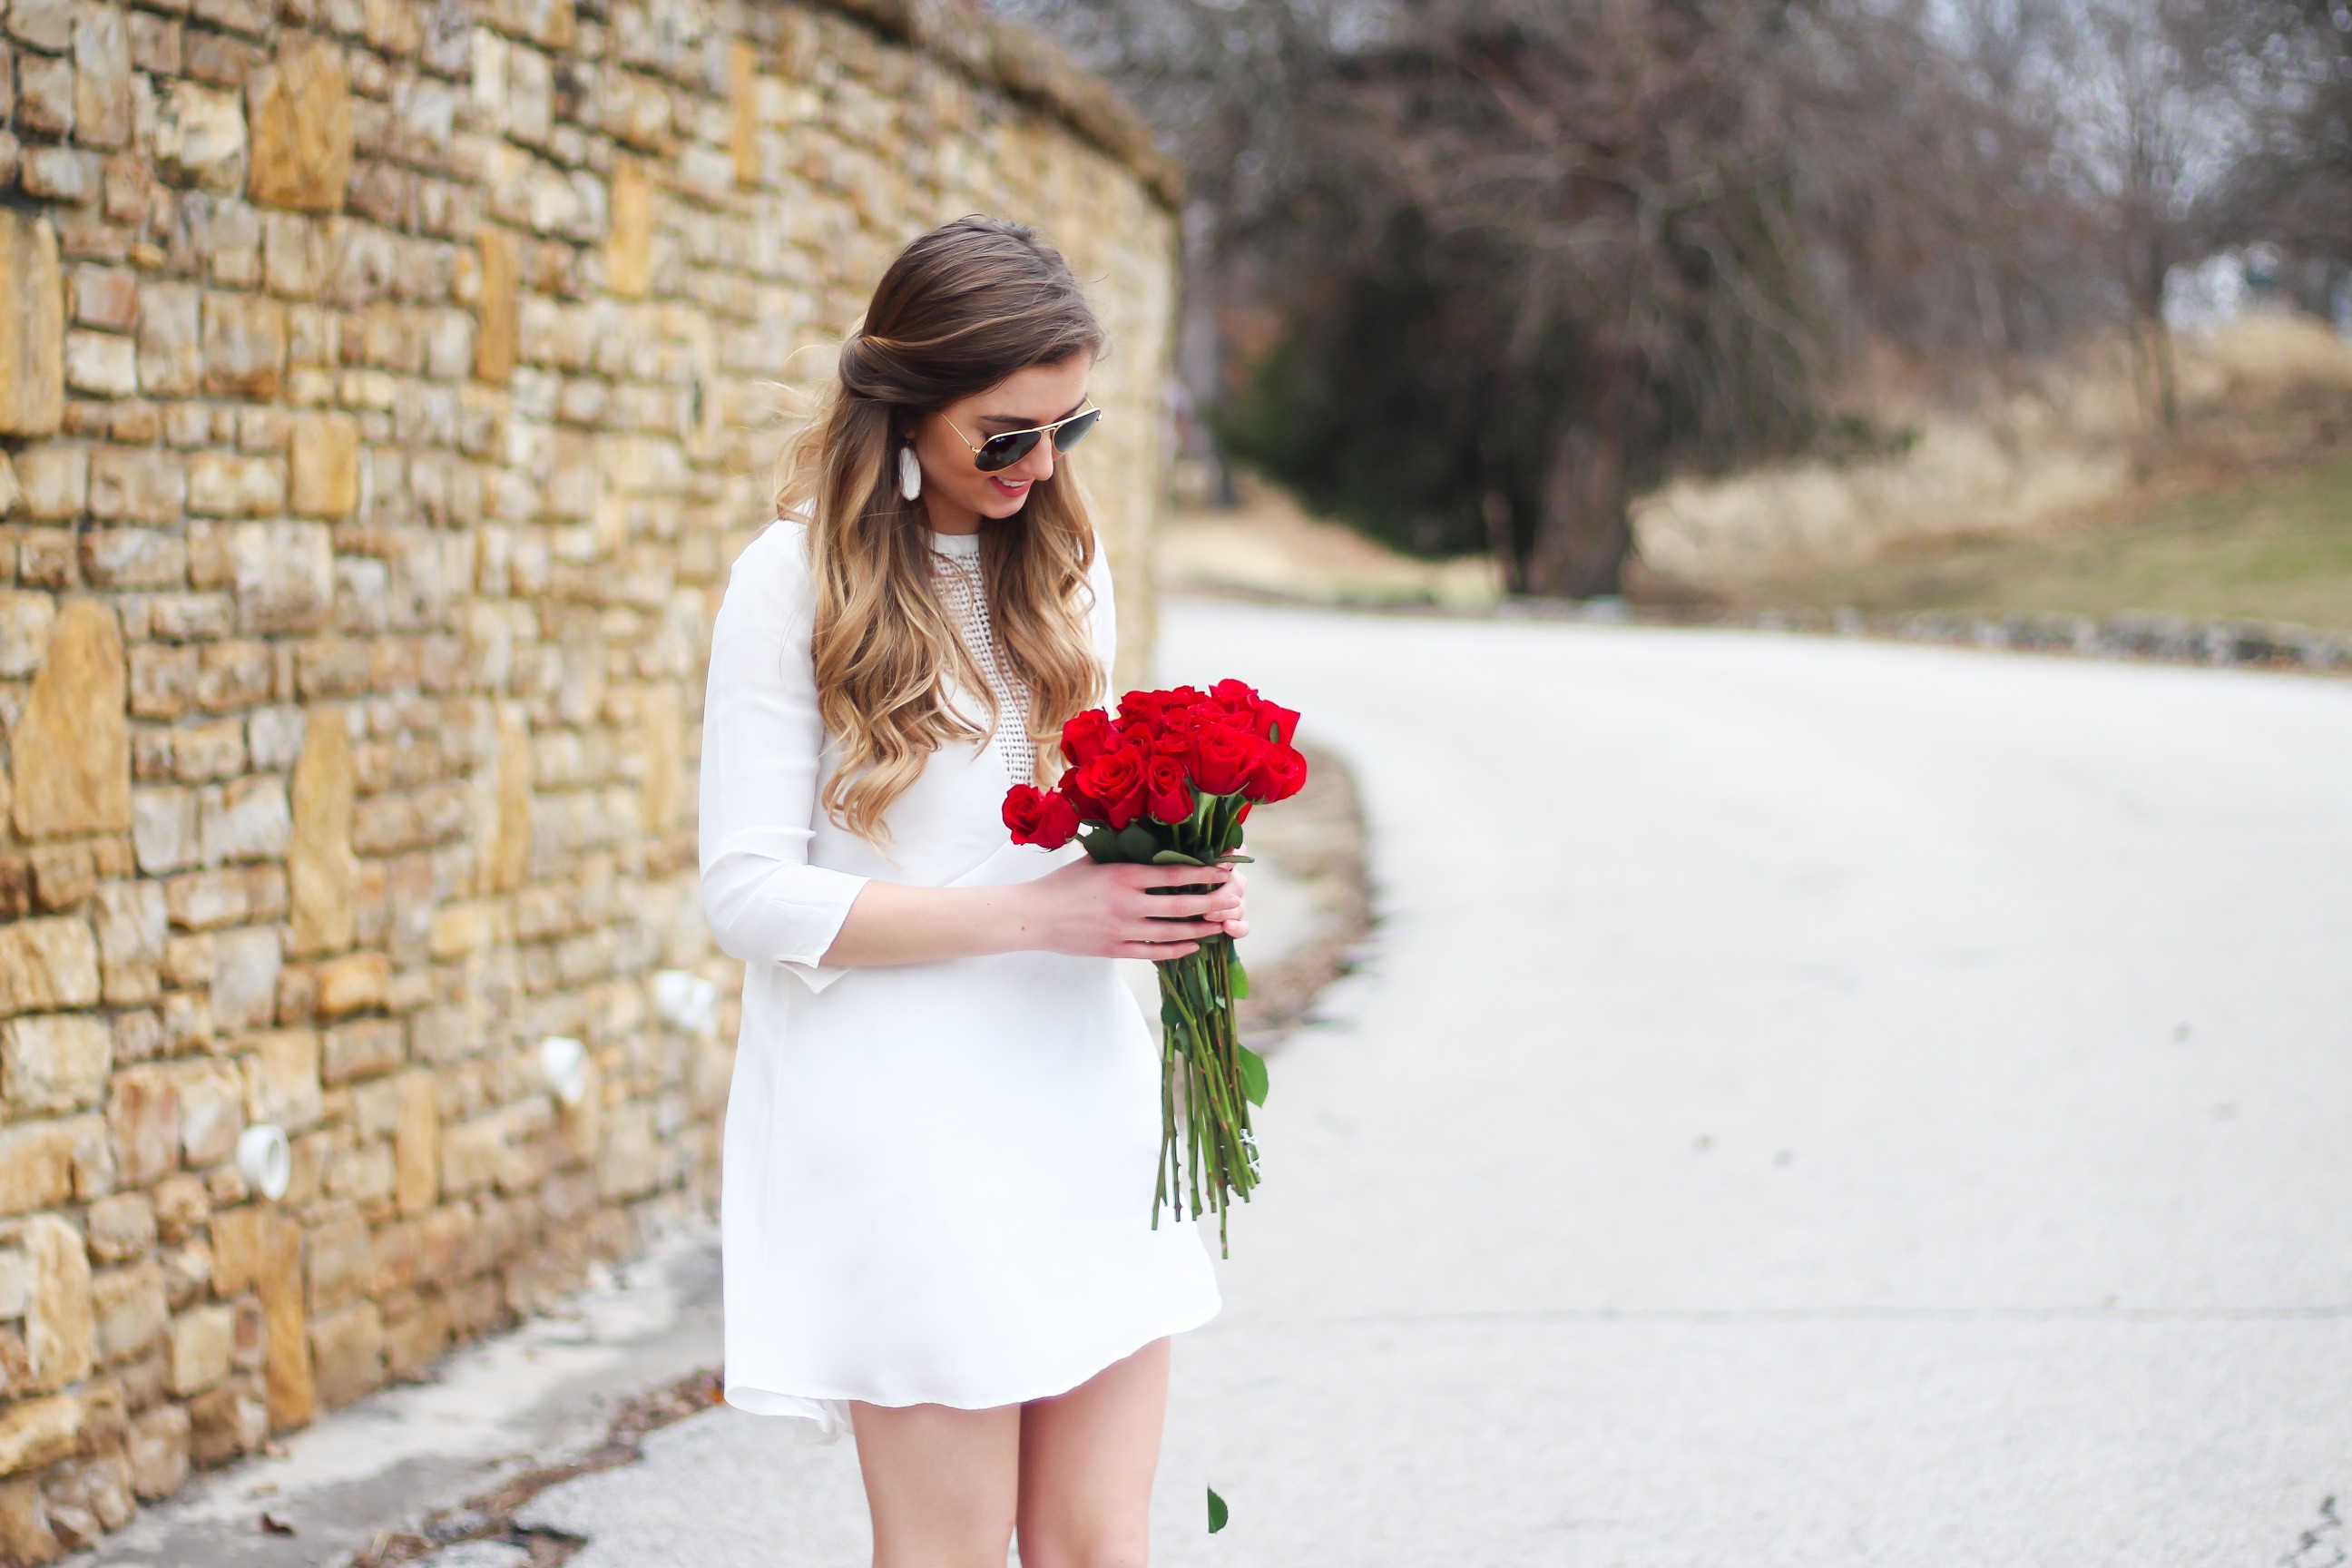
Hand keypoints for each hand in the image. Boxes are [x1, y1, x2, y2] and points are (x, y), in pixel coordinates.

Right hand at [1015, 860, 1248, 960]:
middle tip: (1234, 900)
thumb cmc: (1063, 883)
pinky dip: (1177, 950)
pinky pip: (1153, 952)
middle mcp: (1126, 903)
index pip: (1173, 873)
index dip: (1204, 872)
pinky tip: (1193, 946)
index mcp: (1122, 875)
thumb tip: (1154, 837)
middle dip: (1212, 903)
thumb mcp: (1094, 858)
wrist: (1033, 916)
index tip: (1226, 870)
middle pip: (1180, 905)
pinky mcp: (1115, 950)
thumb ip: (1124, 852)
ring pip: (1172, 932)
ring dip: (1201, 929)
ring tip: (1222, 925)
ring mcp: (1121, 930)